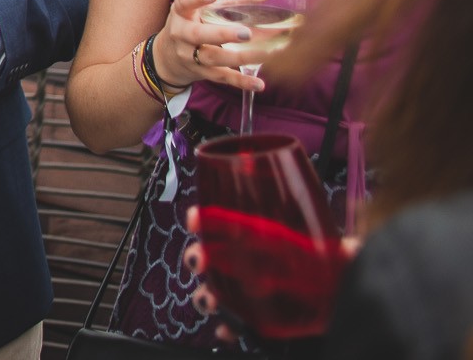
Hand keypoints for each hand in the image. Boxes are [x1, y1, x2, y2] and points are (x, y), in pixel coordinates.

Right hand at [154, 0, 277, 91]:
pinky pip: (222, 77)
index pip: (184, 2)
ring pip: (213, 57)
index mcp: (183, 13)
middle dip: (223, 34)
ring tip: (265, 54)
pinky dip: (241, 82)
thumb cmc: (195, 24)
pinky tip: (259, 84)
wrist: (168, 57)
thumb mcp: (208, 9)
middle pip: (200, 35)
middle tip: (246, 33)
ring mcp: (190, 56)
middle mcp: (182, 34)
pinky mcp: (201, 73)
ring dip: (239, 57)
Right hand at [182, 207, 357, 340]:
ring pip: (216, 292)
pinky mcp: (259, 324)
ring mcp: (254, 297)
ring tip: (210, 301)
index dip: (210, 221)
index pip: (233, 227)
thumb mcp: (342, 259)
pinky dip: (225, 329)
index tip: (197, 220)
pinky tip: (226, 330)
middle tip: (200, 261)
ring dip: (206, 295)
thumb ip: (346, 253)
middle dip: (199, 257)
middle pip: (215, 258)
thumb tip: (353, 249)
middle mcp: (256, 268)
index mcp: (270, 244)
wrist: (348, 314)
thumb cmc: (343, 280)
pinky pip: (233, 325)